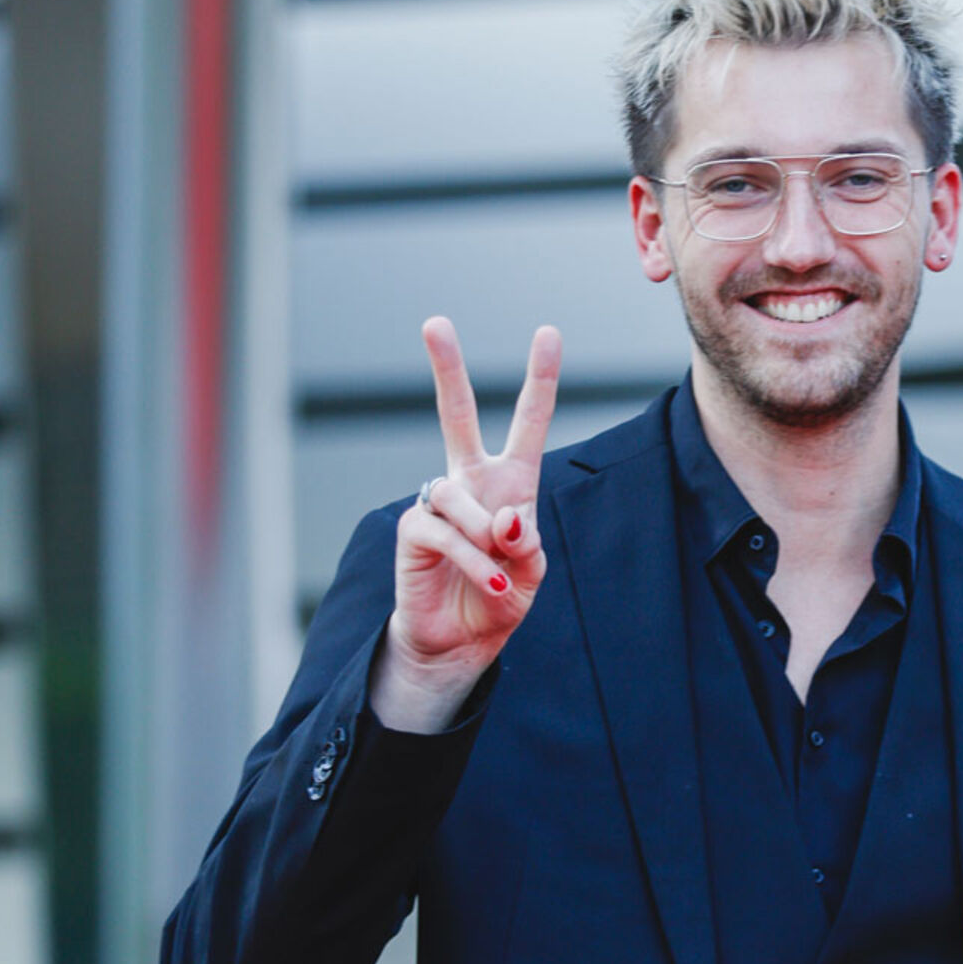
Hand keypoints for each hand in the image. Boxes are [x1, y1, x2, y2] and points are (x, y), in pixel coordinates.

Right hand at [370, 318, 560, 731]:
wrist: (462, 641)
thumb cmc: (502, 597)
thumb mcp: (532, 572)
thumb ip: (527, 542)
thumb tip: (504, 516)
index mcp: (512, 481)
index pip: (527, 422)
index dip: (540, 379)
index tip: (548, 332)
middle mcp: (471, 481)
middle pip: (456, 414)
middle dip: (446, 369)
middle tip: (434, 322)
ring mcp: (439, 503)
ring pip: (461, 499)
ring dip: (485, 540)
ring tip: (499, 575)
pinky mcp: (414, 530)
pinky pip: (444, 534)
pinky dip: (472, 560)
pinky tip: (488, 581)